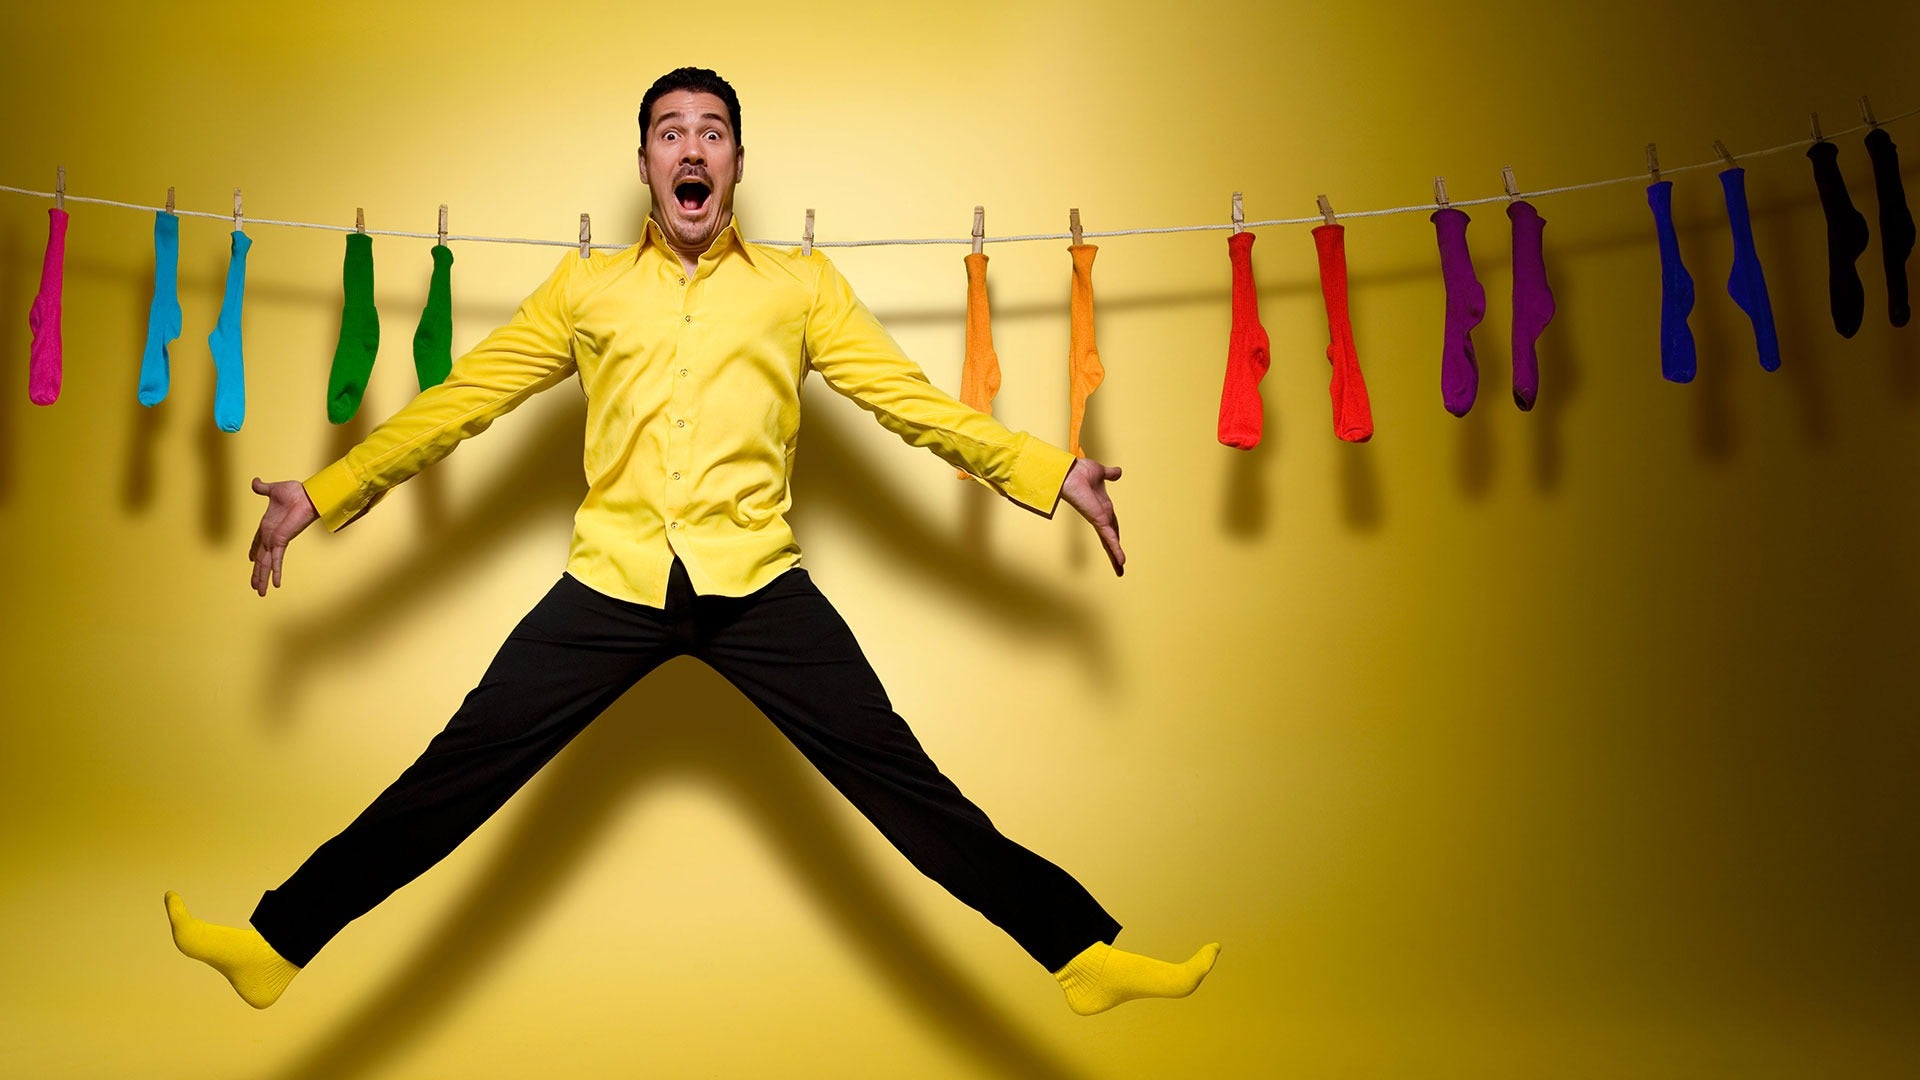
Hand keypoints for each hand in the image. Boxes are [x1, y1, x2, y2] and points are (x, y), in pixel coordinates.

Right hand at [248, 477, 318, 595]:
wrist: (308, 494)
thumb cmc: (295, 492)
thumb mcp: (274, 490)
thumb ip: (262, 488)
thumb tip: (254, 481)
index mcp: (268, 525)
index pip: (258, 542)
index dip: (254, 551)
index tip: (251, 560)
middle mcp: (271, 535)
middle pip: (261, 559)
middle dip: (257, 573)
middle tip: (255, 586)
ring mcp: (277, 540)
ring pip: (266, 563)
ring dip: (262, 578)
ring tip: (261, 592)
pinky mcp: (282, 541)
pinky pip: (276, 559)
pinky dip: (275, 572)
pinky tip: (275, 584)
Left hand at [1059, 458, 1124, 575]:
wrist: (1069, 471)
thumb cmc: (1079, 471)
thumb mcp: (1100, 473)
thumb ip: (1110, 475)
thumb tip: (1119, 472)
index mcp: (1102, 507)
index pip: (1112, 526)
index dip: (1116, 537)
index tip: (1118, 547)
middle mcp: (1100, 516)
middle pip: (1111, 538)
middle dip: (1115, 553)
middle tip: (1119, 568)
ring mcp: (1098, 519)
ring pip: (1110, 542)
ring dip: (1115, 556)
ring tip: (1120, 571)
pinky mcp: (1097, 520)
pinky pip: (1109, 537)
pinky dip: (1115, 549)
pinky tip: (1121, 560)